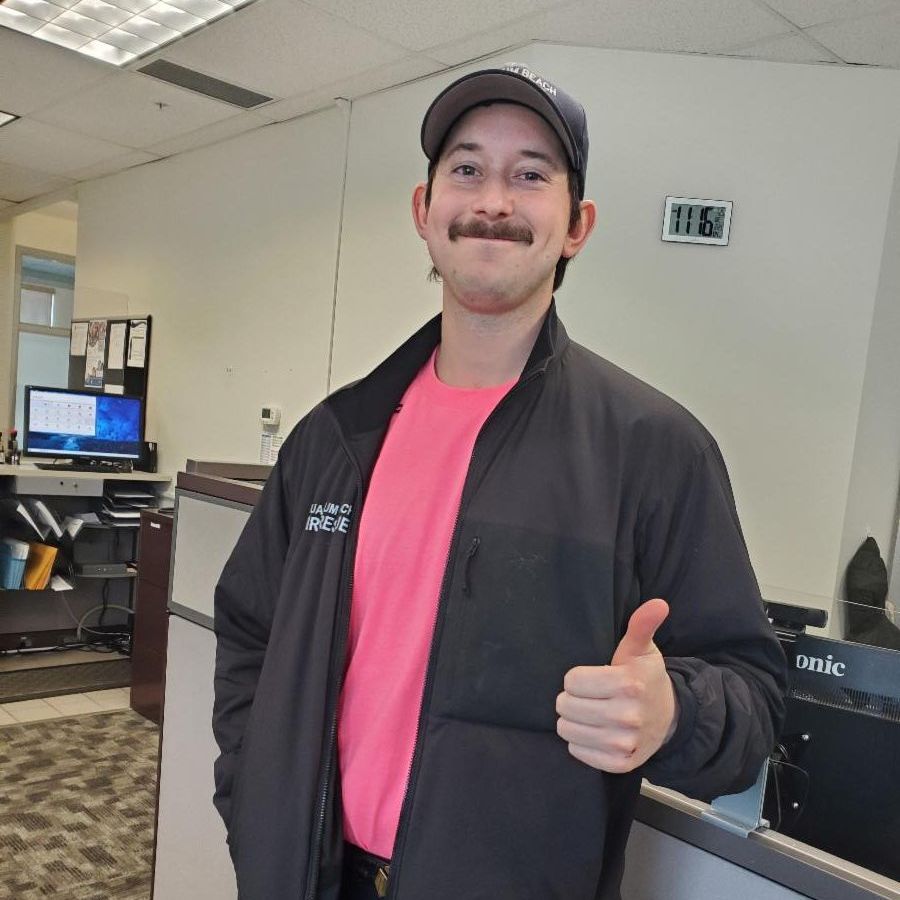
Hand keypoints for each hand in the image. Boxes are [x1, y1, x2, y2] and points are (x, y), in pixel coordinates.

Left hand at [556, 598, 677, 773]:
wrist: (669, 719)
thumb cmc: (646, 678)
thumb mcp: (642, 650)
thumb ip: (642, 625)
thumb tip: (658, 604)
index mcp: (628, 684)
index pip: (571, 681)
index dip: (577, 678)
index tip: (592, 678)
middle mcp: (627, 716)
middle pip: (566, 706)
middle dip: (571, 698)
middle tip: (588, 696)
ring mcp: (624, 743)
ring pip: (567, 730)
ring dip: (572, 720)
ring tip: (589, 712)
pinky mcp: (620, 763)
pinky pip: (578, 751)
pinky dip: (581, 741)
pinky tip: (595, 731)